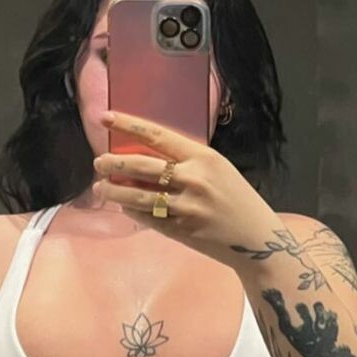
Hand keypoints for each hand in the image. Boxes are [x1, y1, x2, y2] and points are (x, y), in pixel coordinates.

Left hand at [93, 110, 278, 265]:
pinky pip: (148, 218)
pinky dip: (133, 212)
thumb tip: (147, 155)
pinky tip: (124, 207)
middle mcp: (193, 179)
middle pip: (141, 166)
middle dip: (113, 164)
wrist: (257, 237)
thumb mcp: (218, 169)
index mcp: (203, 157)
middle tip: (99, 162)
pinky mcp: (181, 230)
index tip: (105, 118)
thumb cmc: (237, 198)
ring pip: (138, 197)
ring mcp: (186, 207)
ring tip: (101, 188)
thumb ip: (187, 162)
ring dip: (115, 192)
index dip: (128, 125)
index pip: (157, 136)